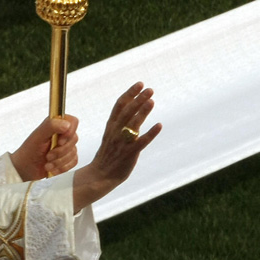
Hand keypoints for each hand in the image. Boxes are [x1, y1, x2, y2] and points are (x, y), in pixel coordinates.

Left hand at [10, 115, 79, 179]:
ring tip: (47, 164)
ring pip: (74, 152)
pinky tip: (52, 168)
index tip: (59, 142)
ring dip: (59, 161)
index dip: (69, 132)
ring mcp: (66, 146)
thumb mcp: (38, 136)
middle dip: (60, 151)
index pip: (73, 121)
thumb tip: (67, 124)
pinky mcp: (68, 157)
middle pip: (74, 139)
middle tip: (48, 156)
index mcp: (55, 124)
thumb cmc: (29, 151)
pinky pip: (74, 162)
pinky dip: (62, 167)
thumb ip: (51, 126)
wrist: (25, 168)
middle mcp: (62, 134)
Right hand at [73, 83, 161, 212]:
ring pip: (132, 124)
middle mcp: (115, 132)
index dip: (130, 93)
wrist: (100, 175)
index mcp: (110, 126)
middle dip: (138, 99)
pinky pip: (141, 142)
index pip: (119, 105)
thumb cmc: (109, 154)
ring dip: (142, 111)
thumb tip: (135, 108)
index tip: (140, 84)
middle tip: (150, 89)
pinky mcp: (129, 154)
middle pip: (127, 111)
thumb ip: (121, 122)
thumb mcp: (111, 135)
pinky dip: (151, 133)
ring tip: (152, 101)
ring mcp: (122, 143)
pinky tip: (159, 125)